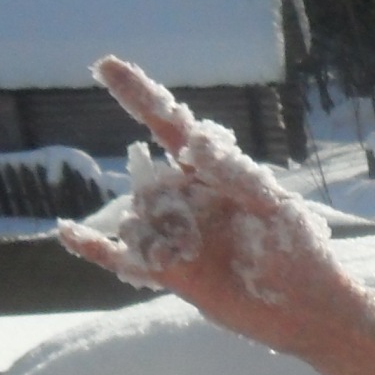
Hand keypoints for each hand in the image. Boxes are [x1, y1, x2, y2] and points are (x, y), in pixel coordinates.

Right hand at [58, 57, 367, 358]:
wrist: (308, 309)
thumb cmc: (301, 252)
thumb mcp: (272, 206)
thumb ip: (233, 175)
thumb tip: (194, 141)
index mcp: (213, 174)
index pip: (169, 127)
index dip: (138, 96)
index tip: (105, 65)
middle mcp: (188, 199)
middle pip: (147, 183)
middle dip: (164, 203)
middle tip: (201, 231)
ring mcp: (177, 235)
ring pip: (136, 221)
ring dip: (155, 235)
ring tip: (190, 254)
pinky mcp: (172, 273)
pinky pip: (123, 257)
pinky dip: (94, 247)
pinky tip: (66, 232)